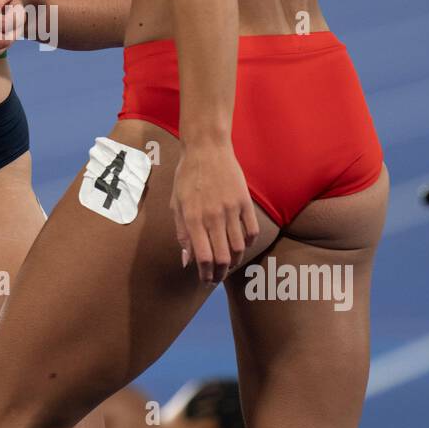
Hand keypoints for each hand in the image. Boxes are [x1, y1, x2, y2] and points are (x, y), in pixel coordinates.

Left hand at [170, 143, 258, 284]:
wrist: (207, 148)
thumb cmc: (187, 175)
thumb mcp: (177, 204)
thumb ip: (182, 233)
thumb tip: (186, 260)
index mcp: (194, 218)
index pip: (204, 257)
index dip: (206, 273)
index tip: (206, 279)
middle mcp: (213, 216)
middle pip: (223, 257)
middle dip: (220, 274)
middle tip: (217, 278)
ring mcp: (232, 209)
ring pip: (239, 248)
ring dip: (234, 262)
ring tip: (229, 264)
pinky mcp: (245, 202)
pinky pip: (252, 231)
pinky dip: (248, 243)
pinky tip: (241, 245)